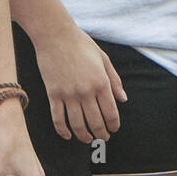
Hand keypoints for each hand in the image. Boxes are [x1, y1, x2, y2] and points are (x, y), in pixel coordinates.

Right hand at [31, 22, 126, 142]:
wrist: (56, 36)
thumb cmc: (82, 44)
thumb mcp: (103, 59)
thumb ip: (114, 80)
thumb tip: (123, 99)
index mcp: (101, 82)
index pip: (110, 112)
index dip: (113, 125)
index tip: (113, 129)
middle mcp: (86, 91)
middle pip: (95, 122)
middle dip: (101, 133)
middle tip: (103, 137)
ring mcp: (68, 94)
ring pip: (77, 125)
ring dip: (84, 136)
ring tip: (88, 139)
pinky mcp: (53, 95)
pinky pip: (58, 119)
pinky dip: (63, 131)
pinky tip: (68, 135)